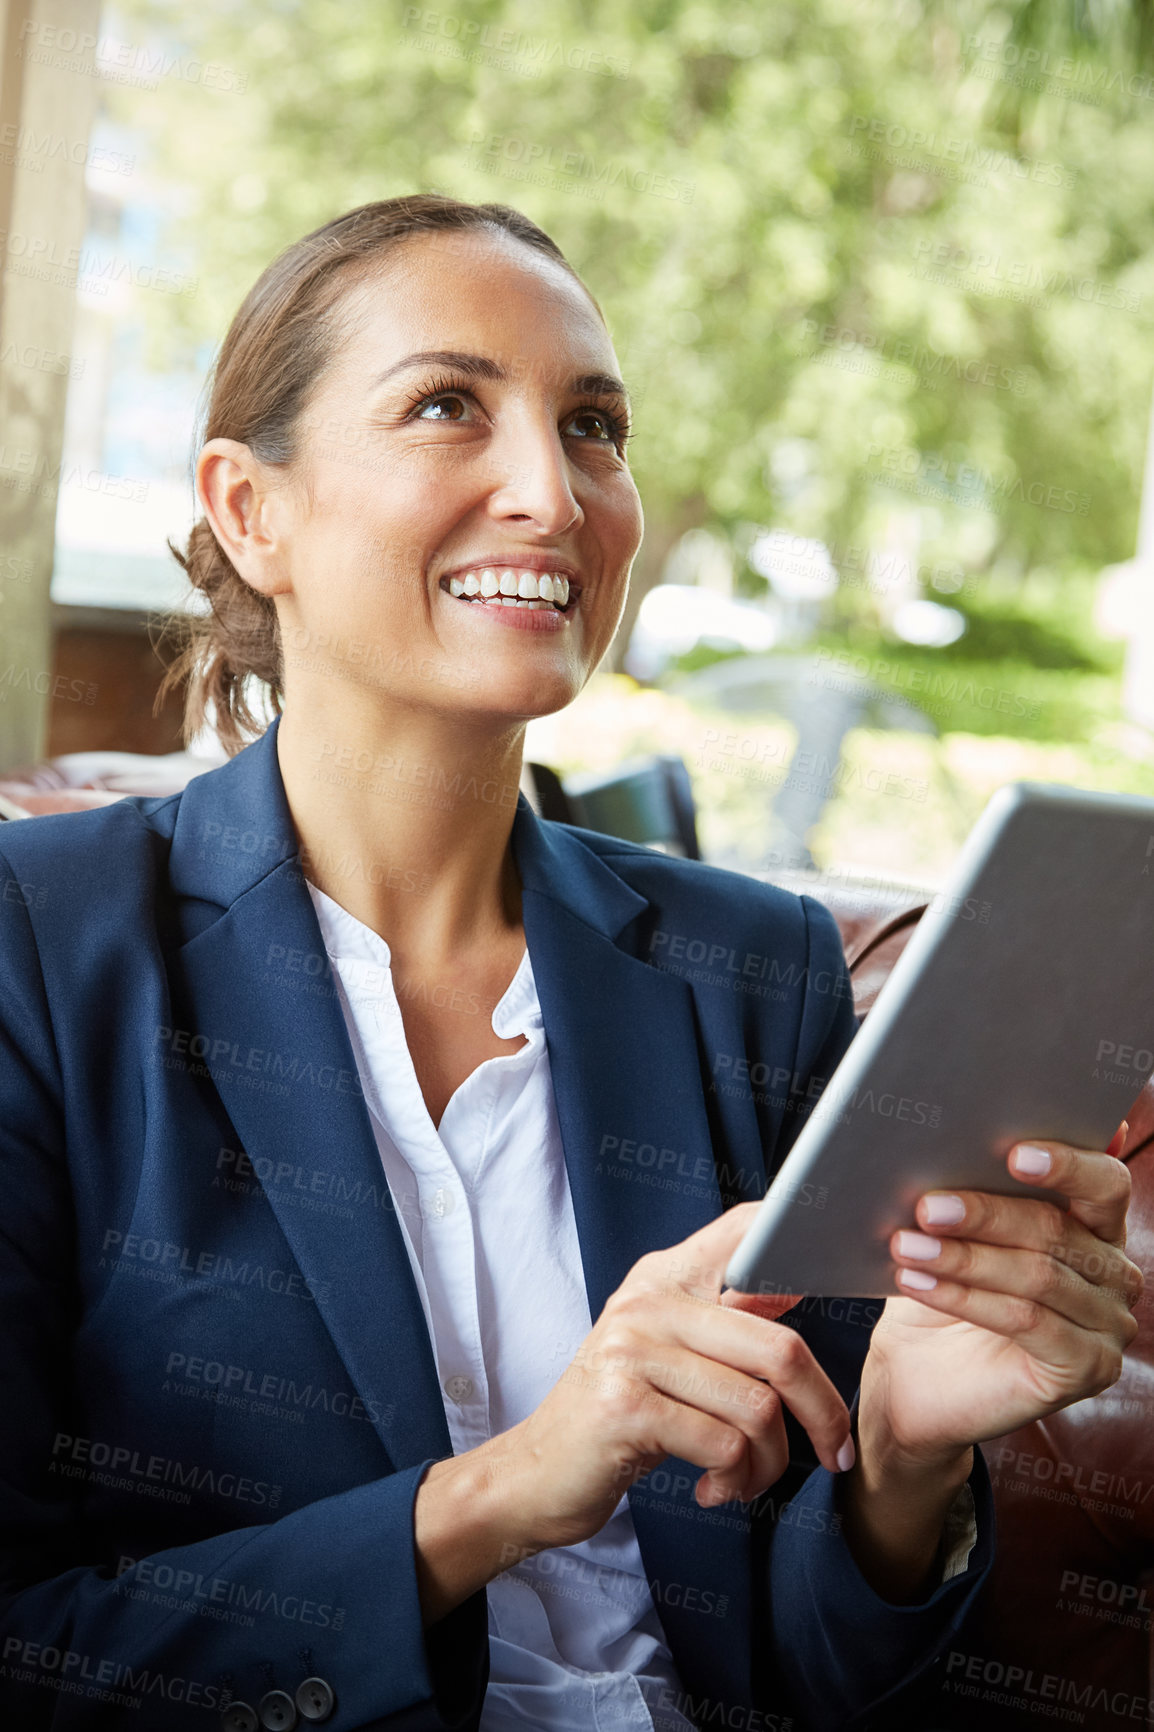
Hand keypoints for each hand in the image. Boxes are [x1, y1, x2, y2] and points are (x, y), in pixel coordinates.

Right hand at [499, 1202, 852, 1551]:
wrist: (536, 1476)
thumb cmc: (621, 1417)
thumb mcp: (668, 1354)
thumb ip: (723, 1321)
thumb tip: (794, 1285)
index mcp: (664, 1276)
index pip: (747, 1230)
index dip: (803, 1244)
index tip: (844, 1284)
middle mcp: (648, 1302)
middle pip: (779, 1348)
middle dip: (823, 1412)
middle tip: (835, 1452)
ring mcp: (632, 1351)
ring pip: (757, 1407)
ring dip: (769, 1464)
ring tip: (745, 1480)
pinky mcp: (624, 1407)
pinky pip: (722, 1445)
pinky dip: (734, 1480)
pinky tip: (712, 1490)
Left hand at [862, 1120, 1143, 1469]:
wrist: (911, 1378)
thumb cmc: (935, 1296)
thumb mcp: (952, 1236)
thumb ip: (972, 1187)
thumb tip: (956, 1133)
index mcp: (1096, 1226)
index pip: (1105, 1183)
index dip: (1067, 1163)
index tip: (1013, 1152)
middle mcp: (1113, 1274)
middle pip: (1057, 1228)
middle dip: (985, 1213)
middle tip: (926, 1206)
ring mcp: (1107, 1325)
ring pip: (1037, 1275)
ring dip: (964, 1258)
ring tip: (907, 1245)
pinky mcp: (1087, 1368)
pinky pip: (1027, 1320)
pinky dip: (967, 1298)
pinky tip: (920, 1282)